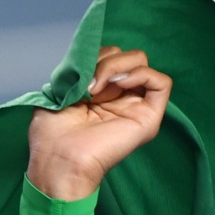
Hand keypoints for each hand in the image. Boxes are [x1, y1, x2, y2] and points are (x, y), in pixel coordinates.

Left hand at [26, 46, 171, 201]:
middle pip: (128, 55)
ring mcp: (135, 107)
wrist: (58, 160)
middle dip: (106, 60)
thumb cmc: (52, 134)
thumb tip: (96, 56)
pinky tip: (120, 84)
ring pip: (142, 63)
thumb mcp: (62, 89)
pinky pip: (162, 83)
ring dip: (117, 66)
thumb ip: (81, 68)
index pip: (110, 54)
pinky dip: (142, 74)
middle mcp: (120, 97)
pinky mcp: (148, 118)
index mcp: (100, 92)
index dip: (95, 56)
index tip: (78, 76)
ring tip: (97, 89)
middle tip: (88, 85)